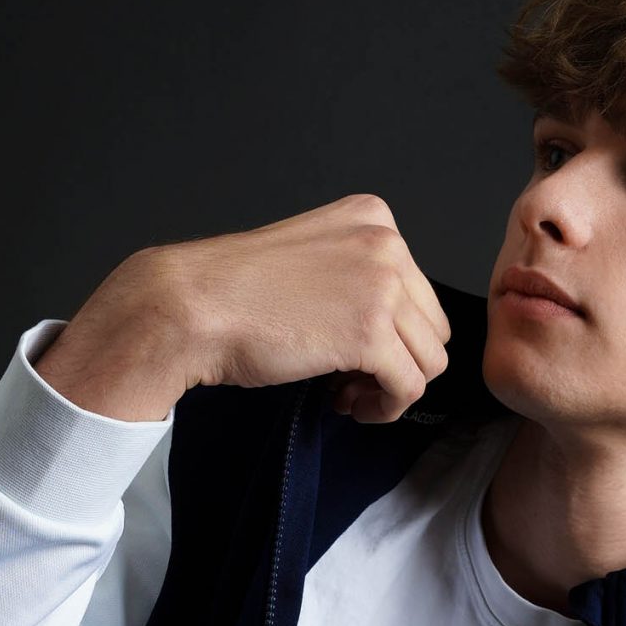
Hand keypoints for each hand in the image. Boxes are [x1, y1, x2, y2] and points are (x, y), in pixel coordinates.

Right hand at [33, 194, 451, 425]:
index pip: (418, 290)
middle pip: (431, 327)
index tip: (353, 349)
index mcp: (373, 218)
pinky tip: (349, 404)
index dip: (393, 332)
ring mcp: (383, 286)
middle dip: (397, 361)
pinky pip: (409, 387)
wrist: (193, 306)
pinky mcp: (371, 333)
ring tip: (347, 394)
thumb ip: (357, 276)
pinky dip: (385, 407)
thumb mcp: (312, 258)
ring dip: (391, 388)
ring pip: (428, 361)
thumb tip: (394, 331)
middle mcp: (386, 243)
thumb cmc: (236, 291)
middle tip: (351, 379)